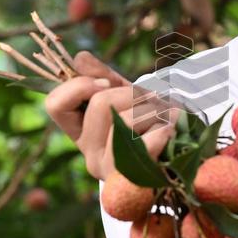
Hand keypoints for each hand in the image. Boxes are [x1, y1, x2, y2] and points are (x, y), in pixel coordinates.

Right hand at [44, 51, 179, 180]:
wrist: (182, 152)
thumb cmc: (150, 121)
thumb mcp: (125, 95)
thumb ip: (102, 75)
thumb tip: (80, 58)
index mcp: (81, 133)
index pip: (55, 105)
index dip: (78, 86)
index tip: (105, 82)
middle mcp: (90, 155)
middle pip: (100, 104)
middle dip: (131, 93)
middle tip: (150, 99)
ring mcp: (111, 170)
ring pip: (125, 121)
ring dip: (152, 109)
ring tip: (163, 116)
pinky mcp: (135, 179)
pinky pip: (146, 143)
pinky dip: (163, 129)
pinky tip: (169, 130)